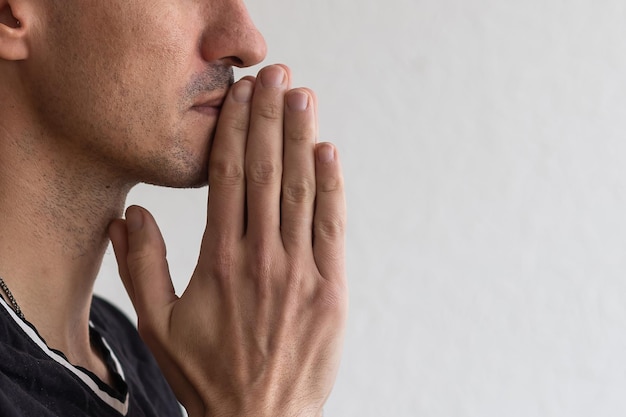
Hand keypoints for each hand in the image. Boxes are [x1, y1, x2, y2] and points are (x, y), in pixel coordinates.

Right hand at [109, 64, 346, 416]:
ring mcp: (299, 273)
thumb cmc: (207, 374)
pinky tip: (329, 153)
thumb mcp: (158, 326)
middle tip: (275, 75)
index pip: (226, 179)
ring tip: (302, 97)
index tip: (240, 96)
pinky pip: (331, 228)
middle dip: (270, 118)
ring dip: (301, 140)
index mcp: (218, 262)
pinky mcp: (330, 290)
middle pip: (264, 172)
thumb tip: (131, 216)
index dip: (233, 130)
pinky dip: (331, 188)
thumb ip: (141, 268)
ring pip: (299, 191)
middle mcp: (260, 259)